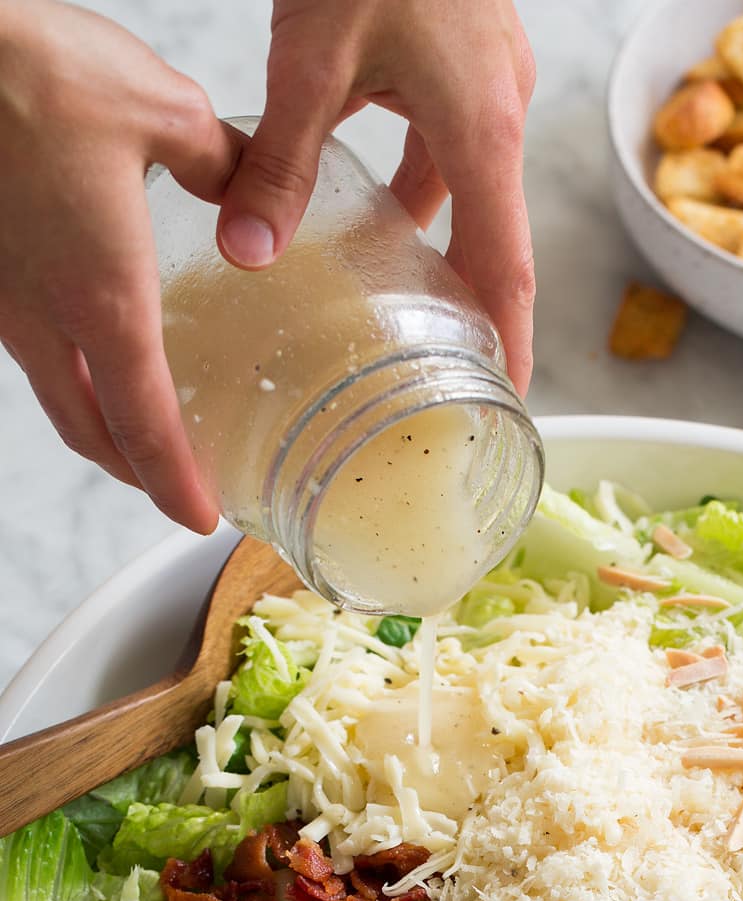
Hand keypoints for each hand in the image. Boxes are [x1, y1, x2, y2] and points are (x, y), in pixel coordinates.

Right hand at [0, 2, 237, 529]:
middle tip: (176, 489)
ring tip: (141, 430)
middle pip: (90, 431)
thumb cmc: (29, 70)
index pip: (145, 426)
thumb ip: (219, 162)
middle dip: (135, 473)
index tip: (200, 518)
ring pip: (54, 392)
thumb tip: (247, 188)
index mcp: (101, 299)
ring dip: (99, 425)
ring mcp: (4, 297)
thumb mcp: (160, 110)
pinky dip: (69, 371)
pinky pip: (30, 346)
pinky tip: (92, 343)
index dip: (175, 484)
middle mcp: (43, 315)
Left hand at [219, 0, 536, 392]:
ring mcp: (490, 81)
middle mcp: (499, 114)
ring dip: (436, 238)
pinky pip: (452, 140)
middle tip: (451, 373)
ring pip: (468, 186)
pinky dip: (420, 178)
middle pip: (497, 238)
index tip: (507, 403)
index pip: (507, 272)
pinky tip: (369, 191)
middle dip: (473, 308)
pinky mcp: (468, 54)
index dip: (509, 346)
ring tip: (396, 293)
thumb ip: (279, 162)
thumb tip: (248, 254)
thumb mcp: (312, 58)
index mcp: (481, 133)